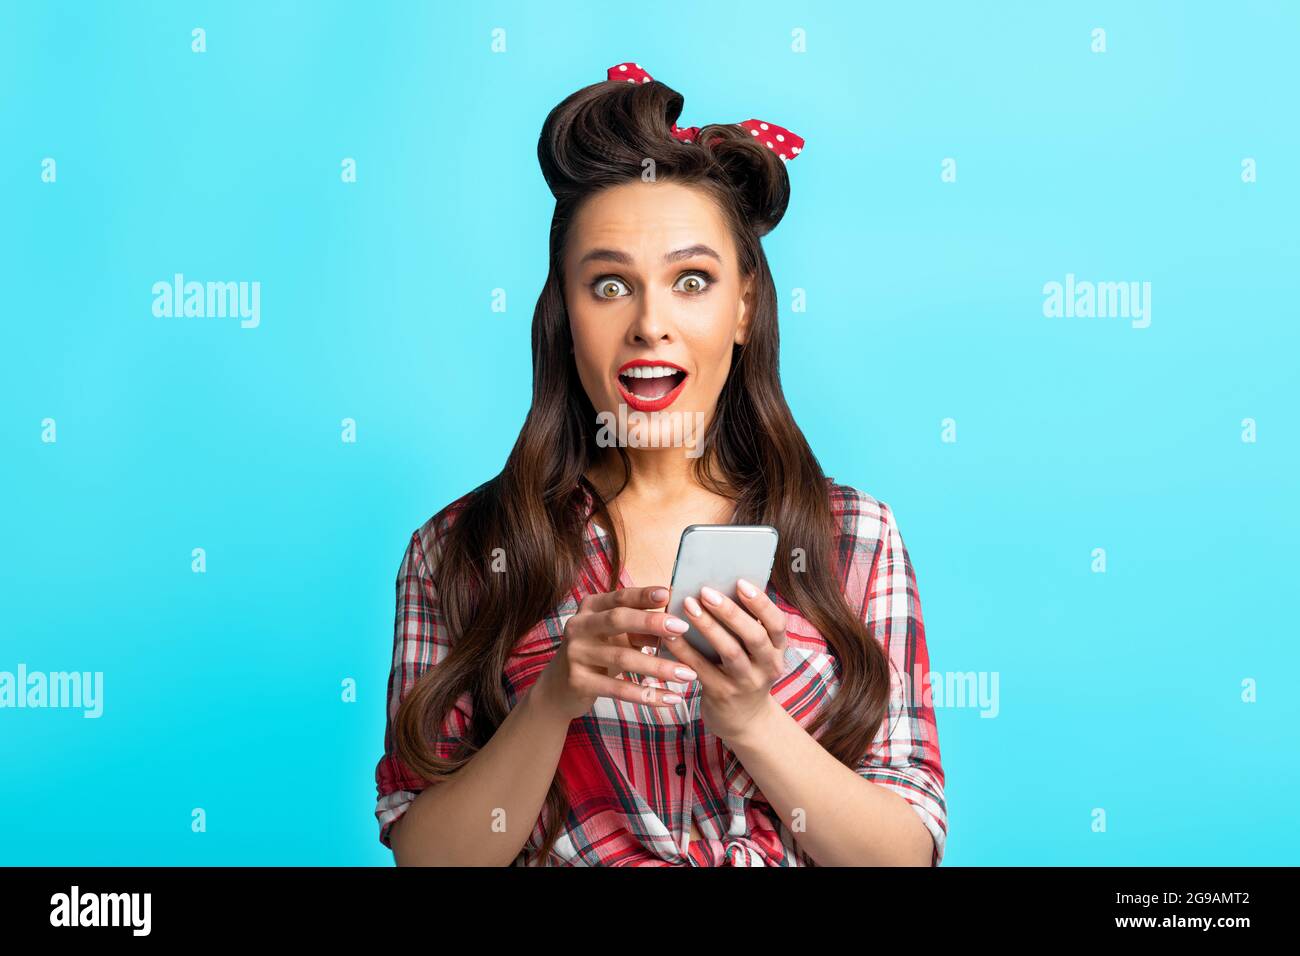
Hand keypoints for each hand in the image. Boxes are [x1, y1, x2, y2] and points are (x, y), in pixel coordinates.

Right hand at [534, 586, 699, 720]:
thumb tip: (678, 622)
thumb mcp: (616, 636)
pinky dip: (646, 695)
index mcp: (590, 607)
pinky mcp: (578, 682)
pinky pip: (618, 689)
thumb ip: (641, 628)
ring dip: (659, 667)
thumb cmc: (597, 654)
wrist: (559, 688)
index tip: (670, 594)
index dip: (644, 595)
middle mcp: (579, 626)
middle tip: (682, 629)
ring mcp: (575, 654)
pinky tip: (669, 698)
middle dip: (652, 623)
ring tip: (688, 674)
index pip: (620, 597)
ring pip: (622, 658)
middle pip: (618, 619)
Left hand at [665, 578, 788, 742]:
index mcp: (777, 649)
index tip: (740, 582)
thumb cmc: (745, 672)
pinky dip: (684, 649)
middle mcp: (767, 666)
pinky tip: (669, 634)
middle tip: (706, 591)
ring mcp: (745, 683)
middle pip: (753, 636)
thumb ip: (745, 625)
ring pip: (729, 652)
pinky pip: (702, 669)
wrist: (745, 721)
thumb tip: (719, 586)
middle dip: (730, 612)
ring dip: (708, 627)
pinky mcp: (722, 694)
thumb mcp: (757, 652)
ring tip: (688, 605)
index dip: (761, 603)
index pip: (777, 624)